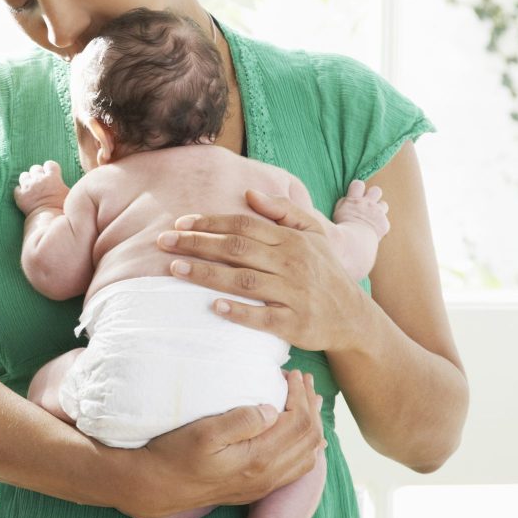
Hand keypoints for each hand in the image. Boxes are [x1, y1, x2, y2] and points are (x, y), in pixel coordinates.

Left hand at [13, 160, 69, 216]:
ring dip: (27, 180)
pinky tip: (25, 197)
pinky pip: (17, 189)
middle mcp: (39, 179)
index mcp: (53, 177)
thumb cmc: (62, 210)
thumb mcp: (69, 194)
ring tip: (31, 188)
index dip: (49, 169)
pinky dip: (20, 192)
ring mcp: (28, 187)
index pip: (49, 164)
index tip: (50, 175)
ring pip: (24, 176)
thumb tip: (72, 184)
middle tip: (40, 183)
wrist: (48, 220)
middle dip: (37, 174)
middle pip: (35, 168)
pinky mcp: (20, 196)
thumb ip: (64, 185)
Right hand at [118, 370, 326, 517]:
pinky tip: (301, 436)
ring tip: (309, 401)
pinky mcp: (257, 488)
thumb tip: (272, 410)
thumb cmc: (175, 455)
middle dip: (311, 405)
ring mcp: (265, 485)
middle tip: (303, 380)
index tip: (292, 373)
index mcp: (259, 458)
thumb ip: (241, 420)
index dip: (300, 395)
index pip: (298, 422)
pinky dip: (306, 447)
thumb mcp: (204, 432)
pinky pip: (297, 469)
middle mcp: (268, 475)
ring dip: (312, 425)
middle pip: (309, 438)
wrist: (156, 487)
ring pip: (308, 455)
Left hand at [156, 188, 366, 352]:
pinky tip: (213, 307)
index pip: (244, 225)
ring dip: (207, 274)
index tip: (180, 223)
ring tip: (175, 268)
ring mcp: (293, 294)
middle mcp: (292, 264)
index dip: (211, 222)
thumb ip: (284, 210)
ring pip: (244, 281)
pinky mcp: (295, 324)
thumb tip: (250, 193)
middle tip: (163, 241)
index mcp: (292, 241)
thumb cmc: (324, 271)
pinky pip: (263, 317)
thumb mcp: (314, 235)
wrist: (354, 318)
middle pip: (237, 249)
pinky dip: (239, 312)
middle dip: (197, 243)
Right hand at [333, 178, 389, 238]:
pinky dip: (380, 224)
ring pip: (384, 204)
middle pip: (376, 190)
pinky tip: (373, 230)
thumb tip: (347, 199)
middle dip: (372, 195)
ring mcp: (378, 213)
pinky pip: (385, 221)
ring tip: (372, 216)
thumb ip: (344, 203)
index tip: (355, 194)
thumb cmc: (342, 228)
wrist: (354, 240)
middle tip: (367, 204)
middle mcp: (368, 204)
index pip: (358, 184)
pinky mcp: (384, 224)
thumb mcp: (337, 212)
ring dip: (379, 209)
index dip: (357, 187)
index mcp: (355, 200)